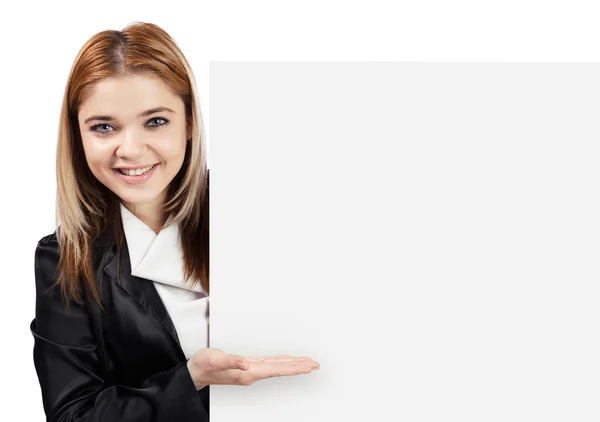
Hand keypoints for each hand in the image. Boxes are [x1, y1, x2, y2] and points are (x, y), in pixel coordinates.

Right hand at [187, 348, 319, 389]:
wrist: (195, 372)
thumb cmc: (204, 365)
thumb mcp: (215, 359)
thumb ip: (231, 361)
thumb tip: (246, 363)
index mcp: (248, 372)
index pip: (276, 369)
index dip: (293, 368)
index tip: (308, 367)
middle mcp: (252, 373)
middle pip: (281, 369)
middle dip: (299, 367)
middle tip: (316, 364)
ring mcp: (250, 371)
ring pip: (277, 367)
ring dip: (293, 365)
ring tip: (307, 363)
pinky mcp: (247, 366)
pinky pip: (270, 364)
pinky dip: (281, 362)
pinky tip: (286, 361)